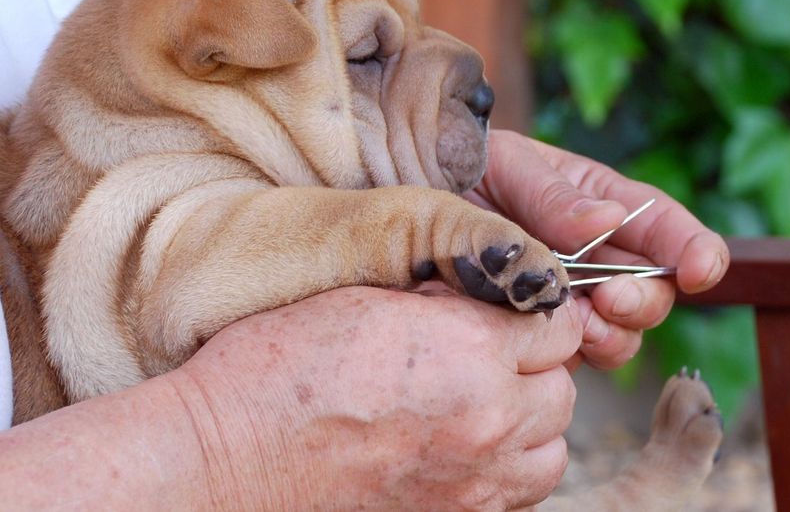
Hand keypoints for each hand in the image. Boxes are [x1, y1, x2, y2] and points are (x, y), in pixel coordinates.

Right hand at [167, 286, 581, 509]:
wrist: (225, 458)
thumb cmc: (275, 367)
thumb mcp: (366, 299)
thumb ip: (446, 300)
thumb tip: (483, 298)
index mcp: (469, 349)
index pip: (559, 324)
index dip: (533, 314)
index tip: (504, 314)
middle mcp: (488, 419)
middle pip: (563, 389)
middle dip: (534, 369)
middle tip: (486, 358)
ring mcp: (474, 481)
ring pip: (552, 449)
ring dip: (529, 426)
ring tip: (480, 408)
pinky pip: (517, 494)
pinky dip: (505, 472)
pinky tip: (462, 450)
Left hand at [466, 130, 728, 370]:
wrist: (404, 201)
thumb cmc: (458, 169)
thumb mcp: (505, 166)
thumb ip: (553, 197)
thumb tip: (609, 220)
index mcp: (603, 203)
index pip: (666, 227)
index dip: (695, 249)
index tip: (700, 268)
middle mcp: (598, 257)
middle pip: (653, 293)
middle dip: (643, 301)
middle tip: (609, 299)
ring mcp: (570, 301)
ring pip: (621, 335)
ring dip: (610, 334)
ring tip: (576, 320)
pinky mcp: (539, 336)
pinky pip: (571, 358)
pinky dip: (567, 354)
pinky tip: (541, 337)